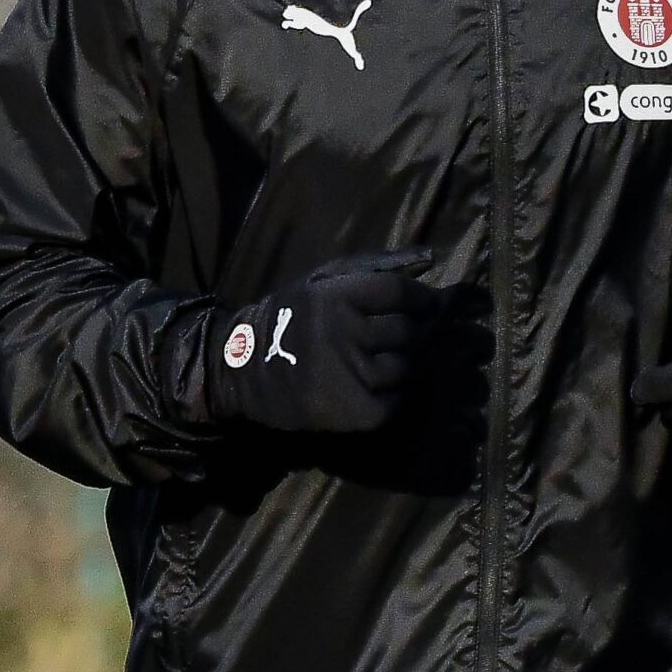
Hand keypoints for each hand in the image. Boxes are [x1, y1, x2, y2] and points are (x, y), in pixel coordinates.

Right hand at [205, 252, 444, 434]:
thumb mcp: (322, 279)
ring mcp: (347, 375)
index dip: (420, 300)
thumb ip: (377, 267)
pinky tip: (367, 389)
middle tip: (385, 338)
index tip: (426, 307)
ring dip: (396, 366)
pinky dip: (389, 397)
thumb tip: (431, 259)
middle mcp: (341, 333)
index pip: (399, 293)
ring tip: (370, 363)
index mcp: (333, 296)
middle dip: (403, 334)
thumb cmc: (292, 318)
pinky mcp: (351, 412)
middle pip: (405, 332)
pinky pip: (394, 402)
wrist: (241, 369)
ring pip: (403, 368)